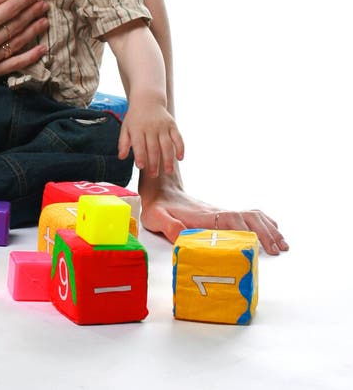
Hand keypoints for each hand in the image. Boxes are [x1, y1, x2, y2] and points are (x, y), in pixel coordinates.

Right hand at [0, 0, 49, 81]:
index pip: (10, 9)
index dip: (25, 0)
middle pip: (17, 25)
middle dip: (33, 13)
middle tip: (44, 4)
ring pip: (18, 43)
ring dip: (35, 31)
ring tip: (45, 21)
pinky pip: (14, 66)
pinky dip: (30, 58)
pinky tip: (42, 49)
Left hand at [118, 102, 183, 176]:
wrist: (147, 100)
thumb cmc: (135, 118)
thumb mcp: (126, 127)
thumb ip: (123, 143)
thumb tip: (121, 157)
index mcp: (137, 128)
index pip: (139, 144)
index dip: (140, 156)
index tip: (141, 167)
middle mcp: (150, 127)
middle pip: (153, 147)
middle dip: (154, 163)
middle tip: (153, 175)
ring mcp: (162, 126)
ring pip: (167, 145)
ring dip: (168, 159)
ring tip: (168, 171)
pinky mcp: (172, 125)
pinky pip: (178, 138)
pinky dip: (180, 148)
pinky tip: (180, 158)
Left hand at [139, 180, 288, 255]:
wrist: (158, 189)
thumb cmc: (157, 207)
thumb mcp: (156, 217)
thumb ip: (168, 225)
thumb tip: (182, 235)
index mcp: (202, 215)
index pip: (231, 219)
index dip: (247, 230)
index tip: (260, 244)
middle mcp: (215, 212)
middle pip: (247, 216)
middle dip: (265, 231)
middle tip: (279, 248)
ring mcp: (219, 213)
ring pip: (250, 215)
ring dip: (267, 228)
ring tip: (282, 244)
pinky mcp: (219, 216)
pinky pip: (246, 216)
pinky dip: (262, 223)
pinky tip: (271, 232)